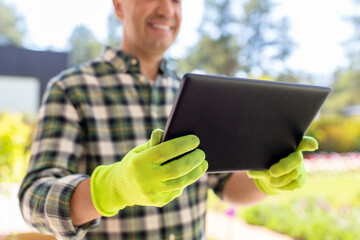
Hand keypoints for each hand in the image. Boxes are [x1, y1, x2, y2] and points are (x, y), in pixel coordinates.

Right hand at [90, 129, 207, 215]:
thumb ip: (154, 143)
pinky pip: (178, 190)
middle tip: (202, 153)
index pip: (166, 151)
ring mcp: (153, 193)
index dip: (183, 144)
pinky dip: (186, 181)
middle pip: (177, 169)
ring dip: (195, 172)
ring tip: (203, 163)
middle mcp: (146, 179)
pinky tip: (192, 173)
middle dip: (193, 159)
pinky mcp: (159, 202)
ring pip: (181, 182)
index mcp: (140, 162)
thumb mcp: (139, 151)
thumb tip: (164, 132)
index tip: (195, 140)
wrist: (121, 188)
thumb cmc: (135, 163)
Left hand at [247, 136, 317, 194]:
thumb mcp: (260, 161)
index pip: (302, 142)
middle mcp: (297, 155)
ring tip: (270, 179)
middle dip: (284, 166)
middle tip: (272, 172)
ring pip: (293, 174)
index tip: (313, 145)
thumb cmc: (264, 162)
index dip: (308, 143)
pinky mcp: (301, 180)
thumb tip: (251, 172)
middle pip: (296, 160)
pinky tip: (275, 184)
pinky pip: (293, 185)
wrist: (269, 176)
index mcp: (288, 145)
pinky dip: (282, 186)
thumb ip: (258, 164)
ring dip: (279, 179)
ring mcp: (301, 168)